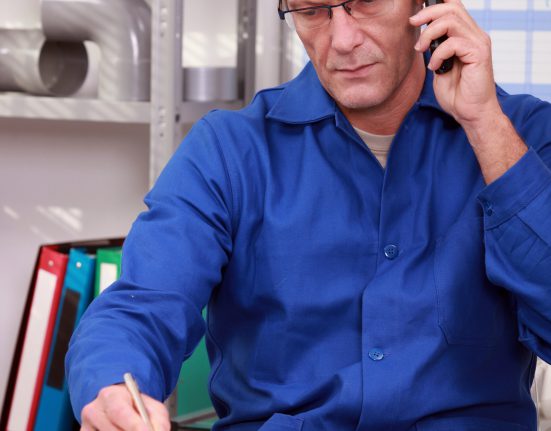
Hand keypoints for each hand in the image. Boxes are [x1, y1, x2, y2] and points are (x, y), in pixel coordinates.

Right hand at [80, 384, 170, 430]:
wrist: (116, 403)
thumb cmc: (135, 406)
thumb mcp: (151, 406)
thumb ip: (158, 421)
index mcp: (111, 396)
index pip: (120, 412)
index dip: (134, 426)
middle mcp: (94, 410)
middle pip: (112, 430)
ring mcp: (86, 426)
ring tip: (139, 430)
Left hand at [409, 0, 500, 128]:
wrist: (471, 113)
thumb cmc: (457, 93)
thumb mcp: (440, 65)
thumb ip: (436, 49)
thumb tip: (423, 37)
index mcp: (467, 35)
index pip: (454, 6)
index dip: (435, 4)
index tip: (416, 12)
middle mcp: (475, 35)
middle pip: (452, 7)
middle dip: (427, 13)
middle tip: (412, 23)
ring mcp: (479, 43)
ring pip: (451, 20)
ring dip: (429, 33)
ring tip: (421, 50)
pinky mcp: (479, 54)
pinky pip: (453, 43)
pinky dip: (438, 54)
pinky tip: (435, 67)